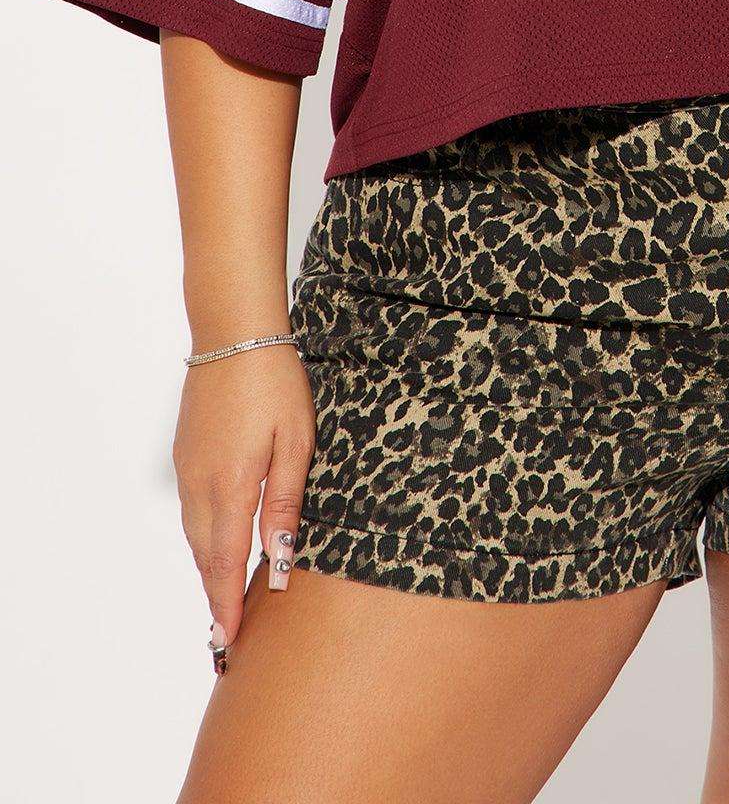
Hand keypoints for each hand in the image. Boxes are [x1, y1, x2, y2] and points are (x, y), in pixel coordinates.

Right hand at [172, 342, 315, 668]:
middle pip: (206, 557)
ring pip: (197, 535)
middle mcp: (200, 486)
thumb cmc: (275, 383)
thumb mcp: (296, 443)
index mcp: (230, 487)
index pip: (226, 564)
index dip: (227, 605)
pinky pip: (193, 510)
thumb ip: (284, 504)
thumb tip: (281, 560)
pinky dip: (205, 537)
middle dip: (217, 597)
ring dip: (211, 568)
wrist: (235, 333)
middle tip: (228, 636)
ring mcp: (188, 469)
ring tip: (227, 599)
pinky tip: (221, 542)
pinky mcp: (187, 454)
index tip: (230, 641)